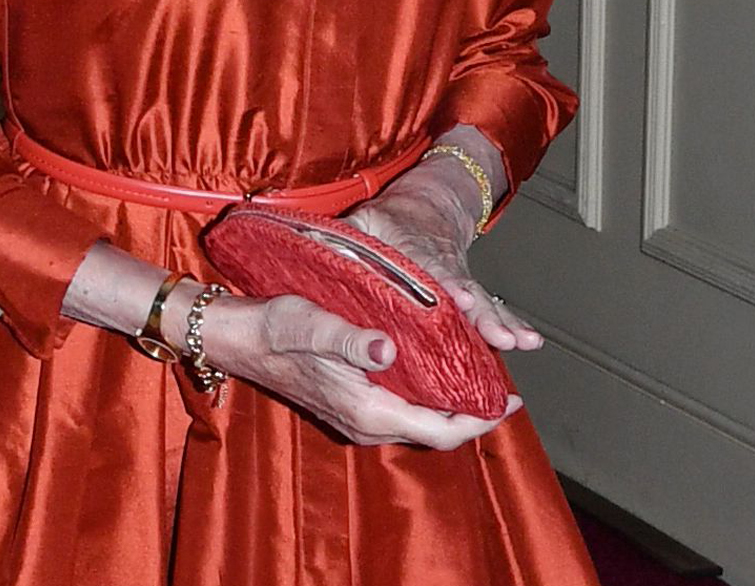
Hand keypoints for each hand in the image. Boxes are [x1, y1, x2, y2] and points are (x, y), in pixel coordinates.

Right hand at [189, 288, 521, 448]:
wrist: (242, 336)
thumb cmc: (277, 325)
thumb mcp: (313, 323)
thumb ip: (352, 339)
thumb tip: (388, 349)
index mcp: (367, 409)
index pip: (440, 430)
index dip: (480, 419)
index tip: (512, 402)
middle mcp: (367, 423)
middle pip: (437, 432)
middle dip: (474, 414)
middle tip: (507, 389)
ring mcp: (359, 418)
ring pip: (422, 423)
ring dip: (453, 407)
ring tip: (482, 379)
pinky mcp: (354, 405)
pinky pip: (406, 411)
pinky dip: (431, 399)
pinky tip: (440, 374)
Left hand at [345, 163, 542, 354]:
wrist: (431, 203)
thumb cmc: (390, 220)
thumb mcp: (363, 221)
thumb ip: (344, 238)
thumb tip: (314, 250)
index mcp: (414, 252)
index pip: (428, 271)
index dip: (443, 287)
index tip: (458, 300)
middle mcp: (443, 268)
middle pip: (464, 292)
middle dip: (482, 315)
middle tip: (500, 334)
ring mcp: (460, 282)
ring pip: (483, 303)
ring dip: (501, 322)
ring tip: (521, 341)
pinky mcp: (471, 295)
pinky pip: (493, 309)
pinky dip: (511, 323)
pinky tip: (529, 341)